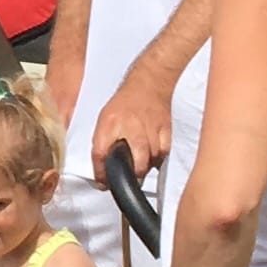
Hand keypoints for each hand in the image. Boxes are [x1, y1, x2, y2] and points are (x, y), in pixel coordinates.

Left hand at [89, 61, 173, 185]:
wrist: (148, 83)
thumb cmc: (124, 103)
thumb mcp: (104, 119)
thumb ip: (102, 142)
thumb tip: (102, 168)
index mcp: (109, 124)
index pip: (101, 154)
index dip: (101, 174)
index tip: (103, 183)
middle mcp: (130, 127)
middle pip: (134, 162)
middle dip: (130, 176)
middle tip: (126, 180)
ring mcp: (150, 129)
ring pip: (150, 160)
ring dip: (144, 168)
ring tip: (139, 168)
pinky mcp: (165, 129)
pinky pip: (163, 153)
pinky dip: (158, 159)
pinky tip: (152, 158)